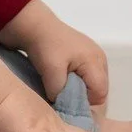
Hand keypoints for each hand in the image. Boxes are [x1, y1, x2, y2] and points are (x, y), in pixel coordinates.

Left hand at [0, 1, 109, 117]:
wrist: (32, 24)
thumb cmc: (44, 46)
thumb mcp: (51, 71)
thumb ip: (60, 92)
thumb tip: (61, 106)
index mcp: (95, 61)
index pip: (100, 94)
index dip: (85, 102)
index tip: (66, 102)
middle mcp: (99, 58)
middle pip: (99, 89)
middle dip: (82, 96)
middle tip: (62, 95)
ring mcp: (92, 55)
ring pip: (92, 83)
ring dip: (78, 88)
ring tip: (60, 85)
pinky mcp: (83, 55)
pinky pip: (86, 75)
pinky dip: (75, 80)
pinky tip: (60, 78)